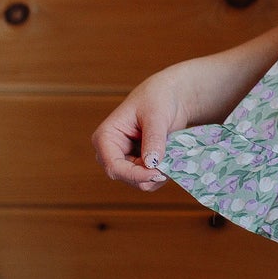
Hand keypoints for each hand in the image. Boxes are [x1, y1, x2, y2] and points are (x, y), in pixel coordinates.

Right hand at [92, 69, 196, 191]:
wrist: (170, 96)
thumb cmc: (158, 98)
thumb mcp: (156, 115)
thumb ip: (153, 139)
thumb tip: (152, 163)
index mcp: (105, 138)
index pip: (114, 167)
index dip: (135, 175)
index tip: (159, 173)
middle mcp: (111, 152)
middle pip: (127, 178)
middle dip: (149, 175)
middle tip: (171, 165)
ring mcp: (125, 160)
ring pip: (140, 182)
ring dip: (158, 174)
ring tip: (172, 156)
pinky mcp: (138, 165)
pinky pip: (149, 179)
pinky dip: (162, 173)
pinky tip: (170, 159)